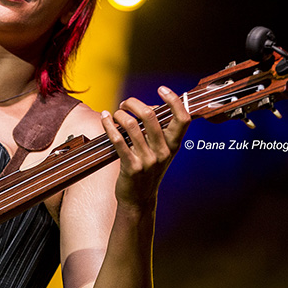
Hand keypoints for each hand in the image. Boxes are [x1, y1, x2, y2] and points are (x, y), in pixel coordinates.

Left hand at [102, 86, 189, 208]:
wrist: (139, 198)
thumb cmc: (148, 169)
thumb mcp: (160, 151)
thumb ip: (158, 131)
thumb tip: (148, 107)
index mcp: (174, 145)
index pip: (182, 119)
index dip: (174, 101)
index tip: (162, 89)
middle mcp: (163, 151)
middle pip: (151, 116)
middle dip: (134, 103)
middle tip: (125, 103)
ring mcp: (148, 160)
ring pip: (131, 126)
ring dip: (119, 114)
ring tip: (114, 114)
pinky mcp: (131, 167)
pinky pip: (118, 140)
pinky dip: (109, 125)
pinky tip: (105, 118)